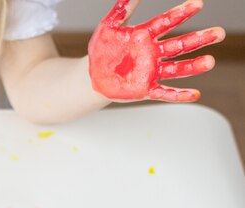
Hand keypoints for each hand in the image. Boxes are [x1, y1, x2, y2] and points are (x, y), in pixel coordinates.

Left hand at [88, 0, 224, 101]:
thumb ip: (123, 9)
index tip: (198, 4)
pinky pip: (165, 93)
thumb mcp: (109, 26)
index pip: (167, 22)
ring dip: (193, 66)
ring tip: (210, 61)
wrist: (93, 75)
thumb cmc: (102, 50)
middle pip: (180, 45)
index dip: (181, 13)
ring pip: (177, 68)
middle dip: (199, 39)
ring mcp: (151, 71)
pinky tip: (195, 93)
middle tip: (219, 33)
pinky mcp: (146, 88)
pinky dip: (179, 94)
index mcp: (145, 35)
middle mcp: (153, 53)